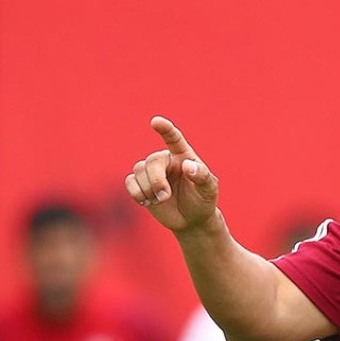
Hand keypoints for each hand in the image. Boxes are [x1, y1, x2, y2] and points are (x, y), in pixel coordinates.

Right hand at [125, 116, 219, 231]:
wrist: (191, 218)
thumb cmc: (203, 199)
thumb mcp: (209, 189)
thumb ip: (202, 176)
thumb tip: (188, 166)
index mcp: (183, 155)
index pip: (173, 138)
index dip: (165, 129)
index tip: (156, 121)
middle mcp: (165, 160)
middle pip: (152, 161)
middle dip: (157, 181)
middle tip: (165, 197)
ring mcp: (151, 171)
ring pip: (139, 170)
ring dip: (148, 189)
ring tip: (161, 200)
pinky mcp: (140, 184)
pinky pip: (130, 181)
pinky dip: (137, 193)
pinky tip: (148, 201)